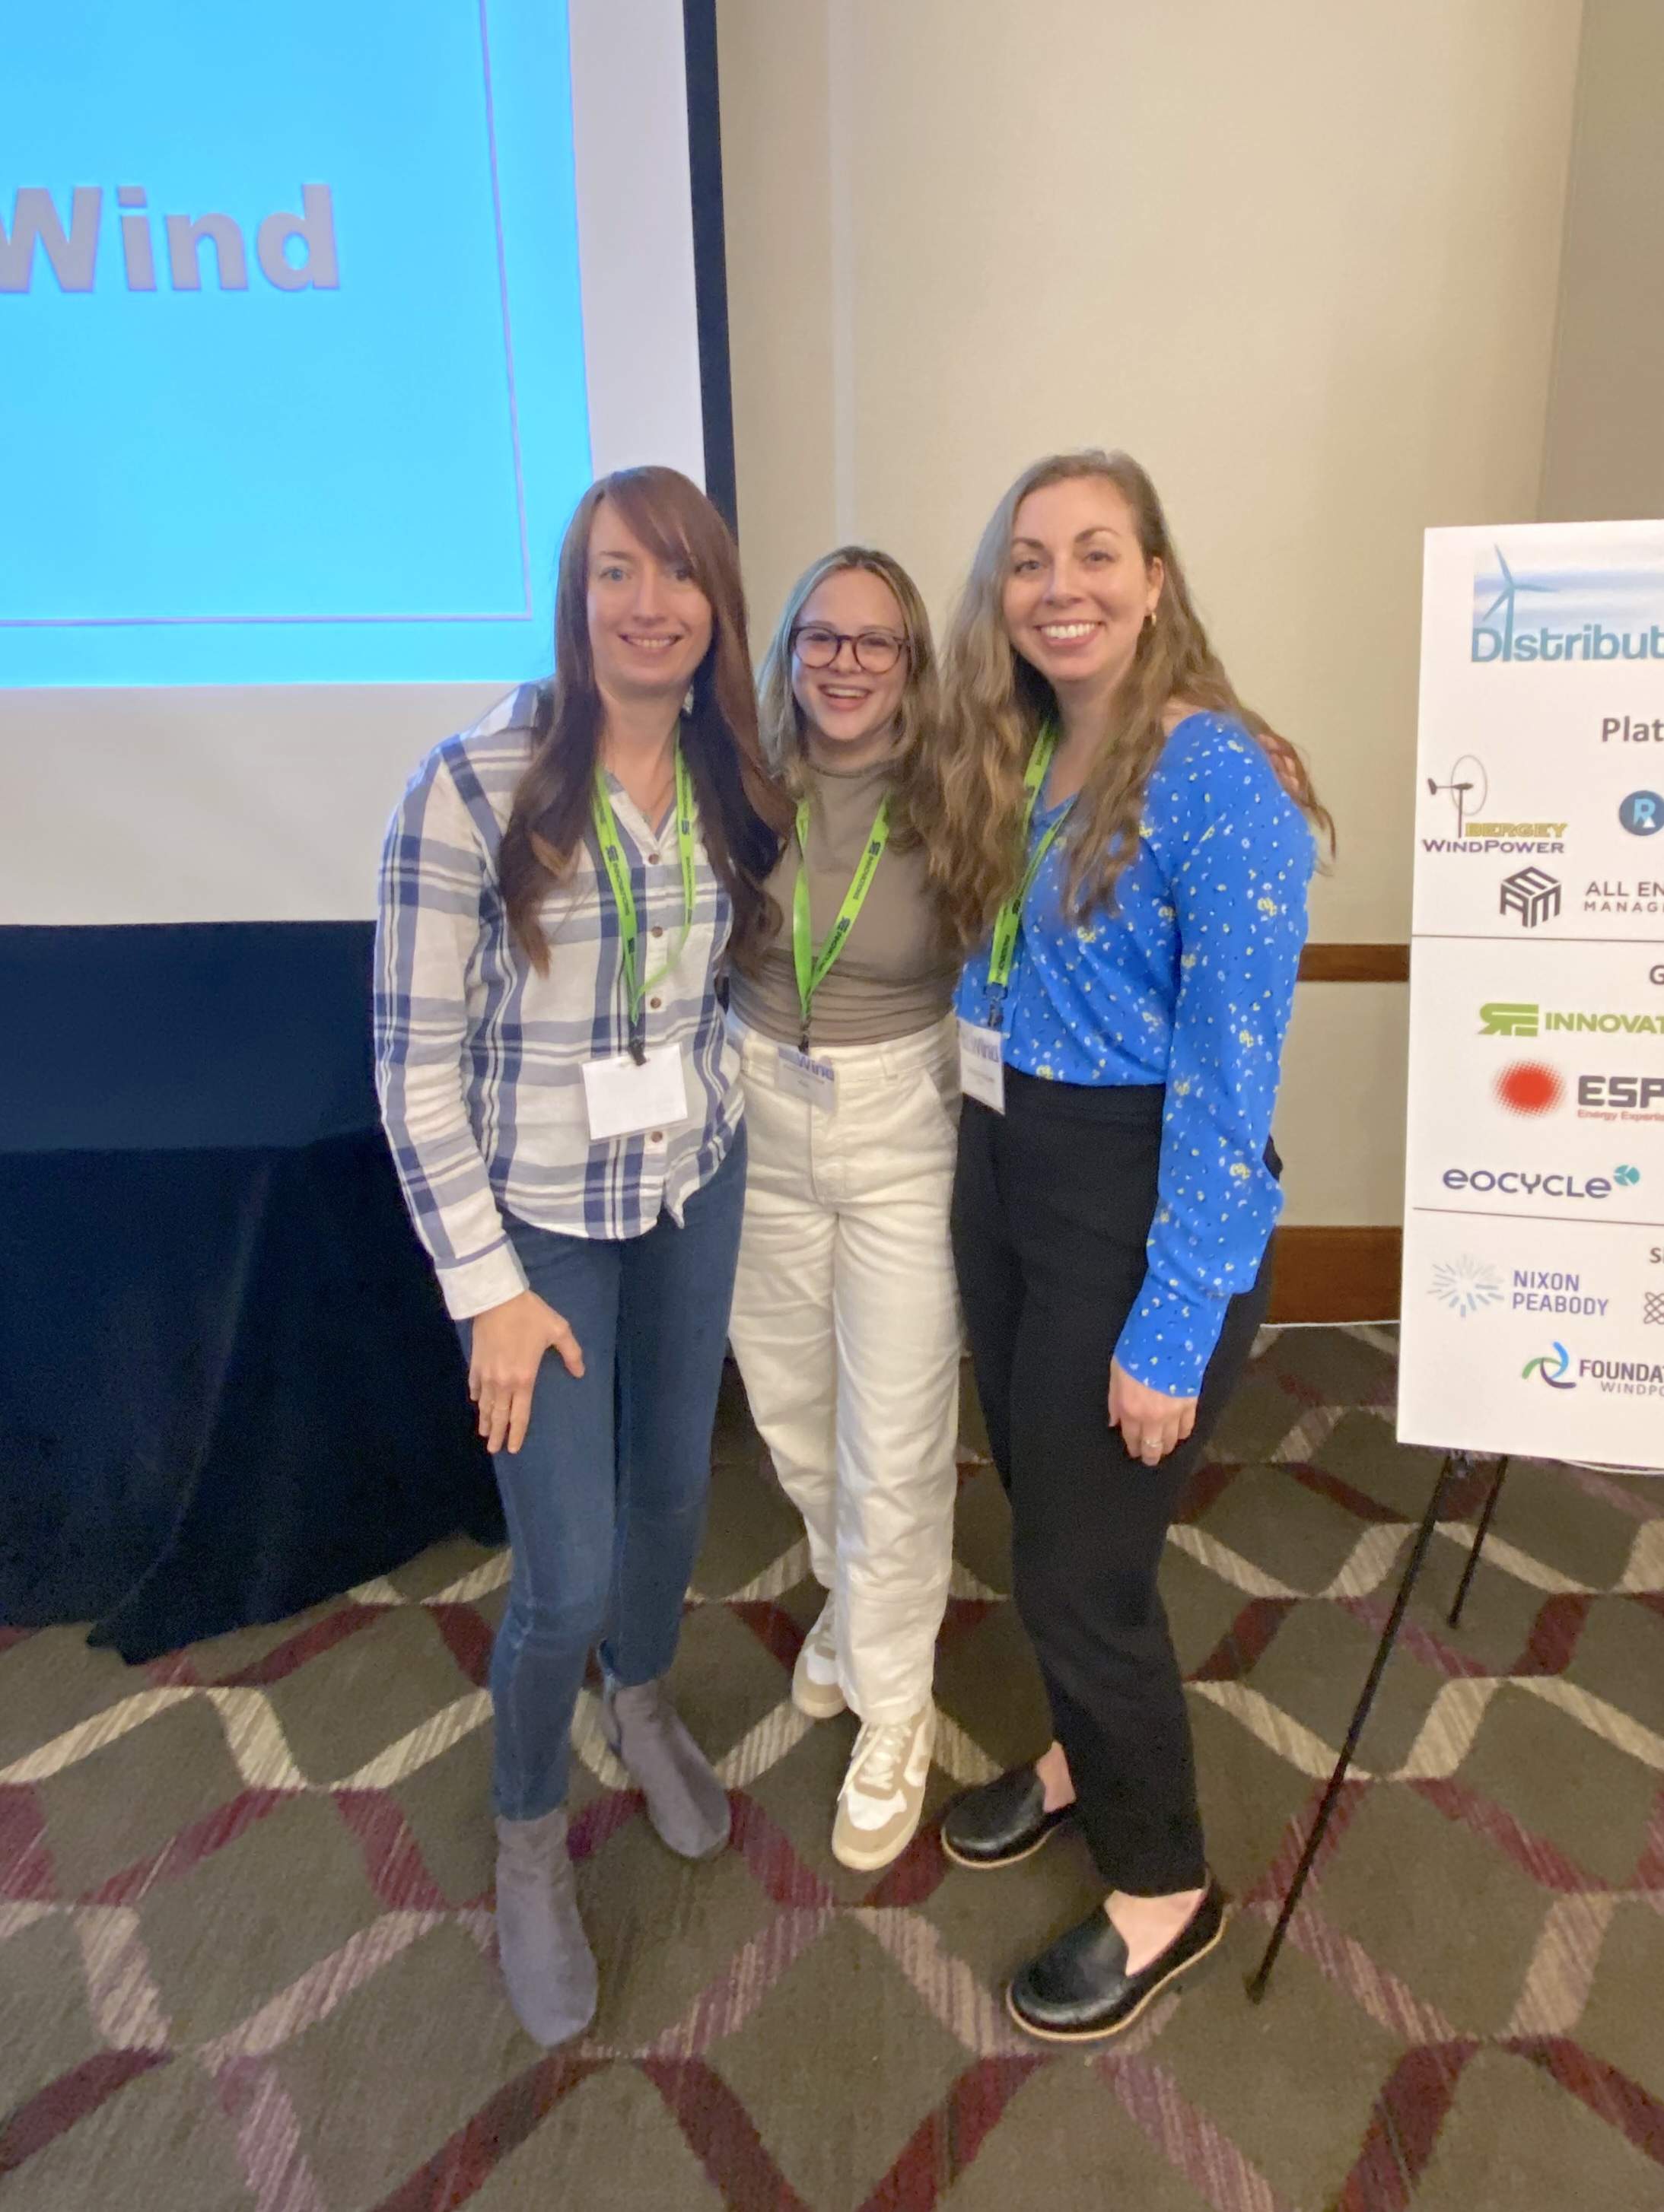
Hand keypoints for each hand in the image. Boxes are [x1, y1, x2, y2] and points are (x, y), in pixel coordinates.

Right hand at [468, 1289, 583, 1454]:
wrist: (497, 1298)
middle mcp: (503, 1382)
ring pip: (485, 1404)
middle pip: (499, 1415)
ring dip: (485, 1420)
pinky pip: (475, 1385)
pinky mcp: (475, 1362)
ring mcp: (486, 1374)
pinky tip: (477, 1402)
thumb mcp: (559, 1330)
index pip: (520, 1414)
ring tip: (484, 1433)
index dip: (517, 1433)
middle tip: (494, 1450)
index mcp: (524, 1379)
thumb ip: (571, 1353)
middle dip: (497, 1434)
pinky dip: (477, 1396)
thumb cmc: (530, 1315)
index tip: (513, 1448)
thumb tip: (580, 1373)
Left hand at [1108, 1360, 1195, 1466]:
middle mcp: (1152, 1418)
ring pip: (1170, 1440)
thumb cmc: (1136, 1352)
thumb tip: (1114, 1422)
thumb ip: (1115, 1402)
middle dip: (1150, 1455)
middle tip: (1150, 1459)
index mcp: (1131, 1411)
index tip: (1134, 1452)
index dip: (1133, 1447)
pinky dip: (1182, 1434)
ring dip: (1166, 1447)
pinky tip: (1179, 1435)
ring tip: (1164, 1448)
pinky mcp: (1190, 1405)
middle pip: (1152, 1445)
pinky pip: (1187, 1427)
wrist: (1167, 1339)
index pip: (1132, 1438)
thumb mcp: (1116, 1374)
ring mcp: (1173, 1413)